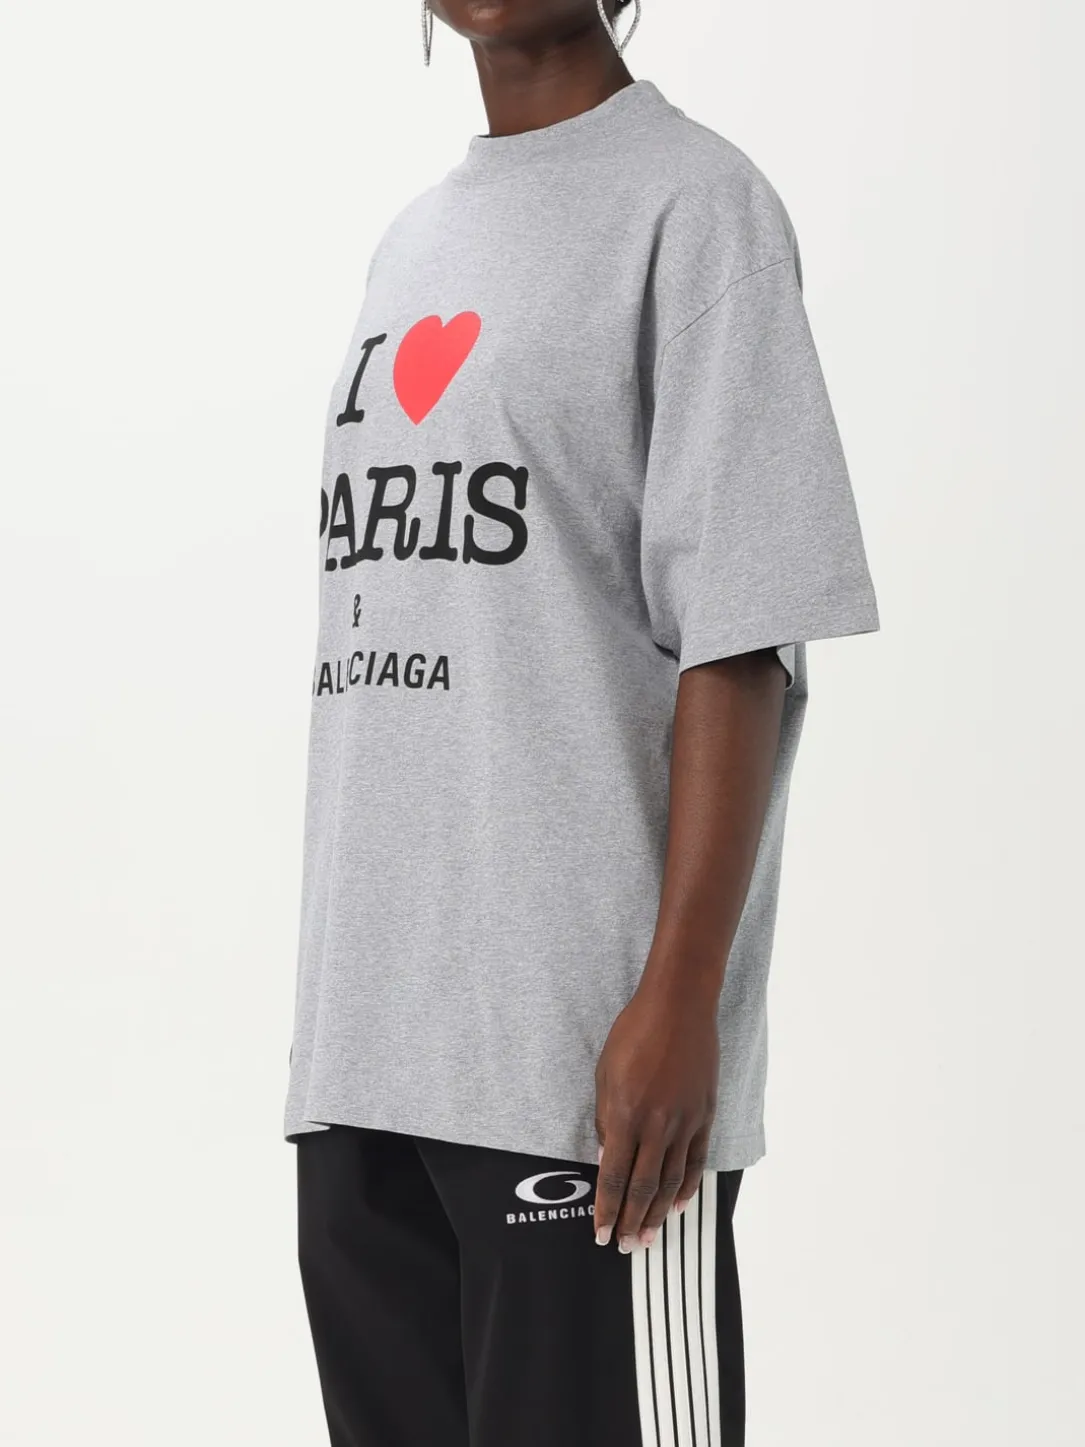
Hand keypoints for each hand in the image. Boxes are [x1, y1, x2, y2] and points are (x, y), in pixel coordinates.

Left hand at [593, 975, 718, 1250]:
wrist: (678, 1007)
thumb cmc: (634, 1034)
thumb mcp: (604, 1075)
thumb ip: (605, 1121)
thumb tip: (606, 1159)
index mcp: (626, 1115)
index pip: (614, 1176)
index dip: (608, 1210)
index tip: (601, 1233)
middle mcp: (657, 1125)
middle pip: (644, 1188)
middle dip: (632, 1222)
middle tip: (625, 1247)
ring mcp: (685, 1122)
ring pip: (671, 1182)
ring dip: (658, 1214)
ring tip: (649, 1237)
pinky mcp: (704, 1115)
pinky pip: (695, 1161)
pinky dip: (686, 1188)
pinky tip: (678, 1205)